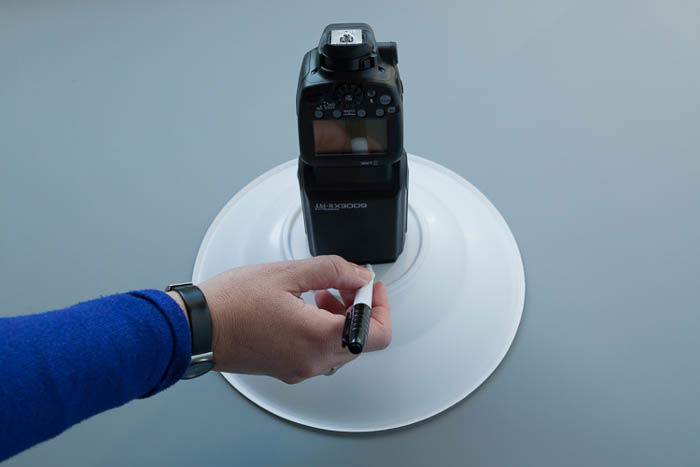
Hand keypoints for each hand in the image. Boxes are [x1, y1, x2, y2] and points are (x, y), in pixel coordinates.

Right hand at [182, 255, 391, 383]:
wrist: (196, 328)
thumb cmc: (231, 303)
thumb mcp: (288, 273)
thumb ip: (333, 271)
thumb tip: (359, 274)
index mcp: (317, 338)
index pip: (377, 333)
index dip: (380, 305)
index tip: (368, 285)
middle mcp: (313, 361)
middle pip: (362, 340)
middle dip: (358, 307)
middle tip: (343, 283)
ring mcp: (300, 369)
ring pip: (341, 346)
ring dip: (341, 317)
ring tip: (320, 292)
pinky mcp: (288, 369)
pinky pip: (320, 352)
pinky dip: (323, 329)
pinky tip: (305, 307)